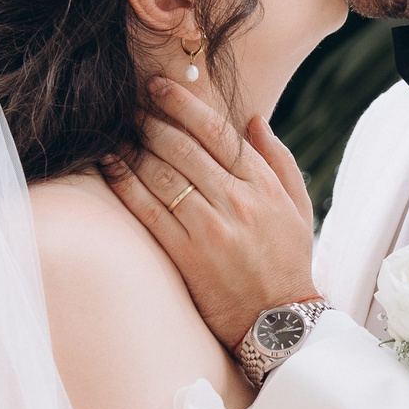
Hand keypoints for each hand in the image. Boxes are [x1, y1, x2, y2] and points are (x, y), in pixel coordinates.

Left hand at [102, 77, 319, 348]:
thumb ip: (277, 158)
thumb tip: (252, 118)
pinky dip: (125, 184)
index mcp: (263, 185)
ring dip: (133, 148)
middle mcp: (237, 202)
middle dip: (152, 121)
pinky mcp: (187, 255)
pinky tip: (109, 166)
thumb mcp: (298, 207)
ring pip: (163, 175)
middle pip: (184, 148)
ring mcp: (211, 229)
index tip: (159, 87)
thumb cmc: (288, 261)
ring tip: (114, 131)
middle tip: (129, 105)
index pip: (218, 132)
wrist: (279, 322)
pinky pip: (148, 211)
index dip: (184, 104)